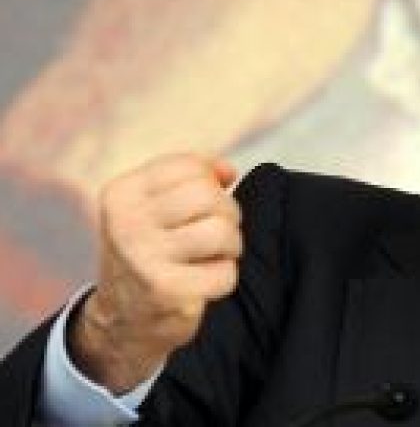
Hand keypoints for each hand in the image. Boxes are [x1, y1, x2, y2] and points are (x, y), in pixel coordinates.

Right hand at [68, 153, 241, 392]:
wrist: (121, 321)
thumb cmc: (150, 254)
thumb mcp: (154, 209)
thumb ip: (191, 181)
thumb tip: (228, 171)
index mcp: (123, 194)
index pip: (189, 167)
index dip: (211, 183)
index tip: (201, 206)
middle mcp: (127, 223)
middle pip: (209, 196)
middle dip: (227, 214)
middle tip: (216, 233)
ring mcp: (145, 259)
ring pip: (222, 232)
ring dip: (230, 246)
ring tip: (213, 256)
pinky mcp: (167, 291)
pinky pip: (225, 273)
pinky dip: (224, 278)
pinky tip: (202, 282)